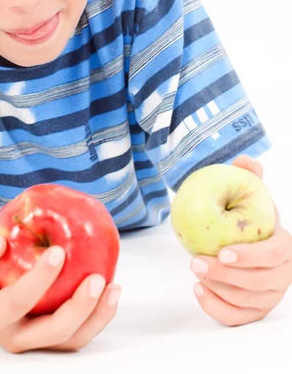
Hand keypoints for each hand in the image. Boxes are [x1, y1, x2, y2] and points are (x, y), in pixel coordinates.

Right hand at [0, 233, 120, 352]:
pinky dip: (98, 315)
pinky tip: (111, 290)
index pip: (17, 302)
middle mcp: (15, 336)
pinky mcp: (53, 335)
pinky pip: (79, 332)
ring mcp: (36, 339)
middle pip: (52, 331)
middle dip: (78, 308)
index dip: (39, 280)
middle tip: (96, 278)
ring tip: (113, 287)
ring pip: (71, 338)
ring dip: (96, 316)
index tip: (58, 251)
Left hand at [190, 154, 291, 325]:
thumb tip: (246, 161)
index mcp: (285, 246)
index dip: (251, 256)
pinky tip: (198, 291)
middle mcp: (283, 274)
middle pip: (260, 283)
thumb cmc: (249, 220)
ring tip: (195, 272)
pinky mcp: (255, 311)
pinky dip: (217, 308)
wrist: (246, 241)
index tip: (223, 251)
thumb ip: (249, 178)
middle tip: (196, 262)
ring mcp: (270, 296)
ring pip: (247, 301)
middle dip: (226, 275)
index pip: (274, 255)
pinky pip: (238, 318)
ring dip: (218, 289)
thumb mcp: (251, 196)